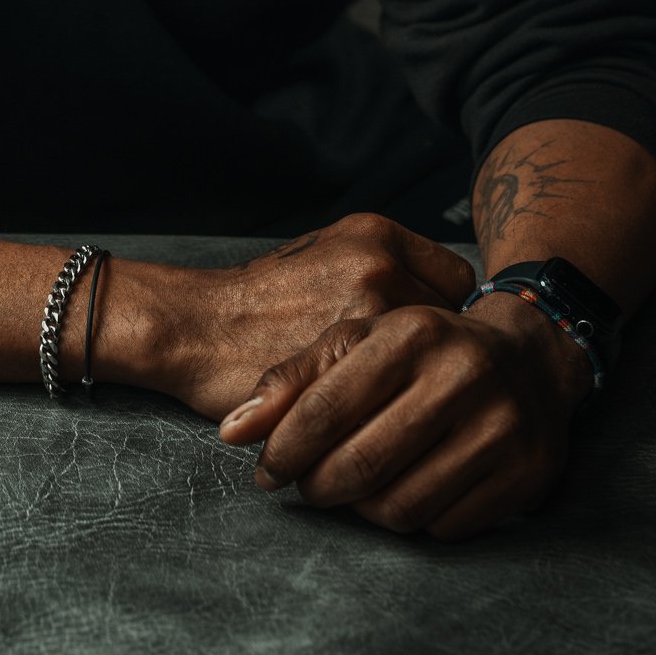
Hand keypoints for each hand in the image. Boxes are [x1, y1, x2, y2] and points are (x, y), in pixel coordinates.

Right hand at [167, 212, 476, 422]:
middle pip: (454, 324)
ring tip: (397, 404)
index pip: (458, 281)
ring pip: (432, 364)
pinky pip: (398, 395)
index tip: (426, 343)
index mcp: (376, 234)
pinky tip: (374, 420)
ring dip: (421, 386)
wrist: (196, 325)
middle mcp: (378, 263)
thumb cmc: (260, 301)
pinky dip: (394, 412)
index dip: (447, 316)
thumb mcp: (325, 257)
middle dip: (438, 356)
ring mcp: (362, 310)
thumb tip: (438, 311)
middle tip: (413, 379)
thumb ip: (383, 271)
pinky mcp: (345, 360)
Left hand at [216, 293, 591, 541]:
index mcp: (413, 332)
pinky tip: (403, 491)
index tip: (266, 470)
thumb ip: (293, 378)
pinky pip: (445, 527)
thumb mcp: (359, 339)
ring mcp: (501, 428)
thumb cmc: (424, 347)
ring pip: (401, 507)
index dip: (285, 449)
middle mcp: (462, 376)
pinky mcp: (526, 475)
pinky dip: (412, 520)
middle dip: (319, 486)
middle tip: (306, 485)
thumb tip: (233, 432)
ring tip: (351, 489)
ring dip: (361, 510)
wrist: (530, 357)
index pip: (328, 407)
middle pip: (362, 465)